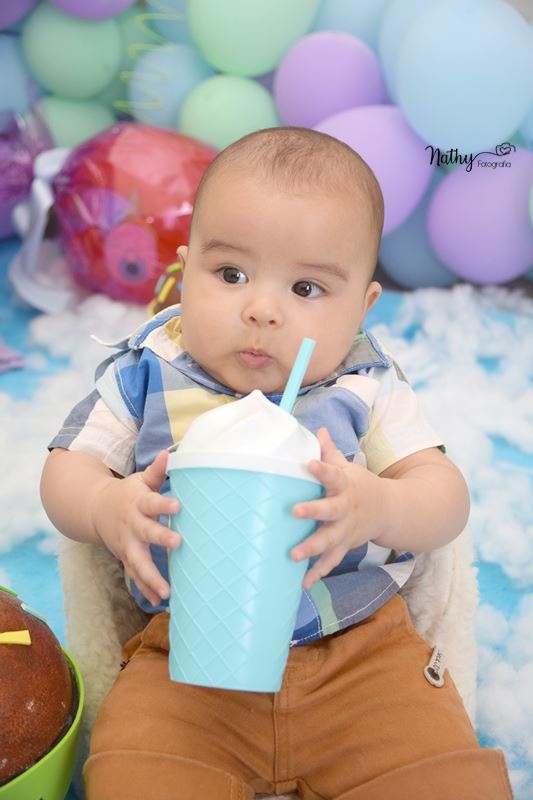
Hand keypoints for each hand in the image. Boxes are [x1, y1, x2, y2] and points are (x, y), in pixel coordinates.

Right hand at [92, 450, 181, 605]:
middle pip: (146, 533)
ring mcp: (127, 545)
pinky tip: (159, 601)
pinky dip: (145, 589)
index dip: (164, 504)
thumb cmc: (128, 494)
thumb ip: (157, 470)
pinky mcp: (126, 558)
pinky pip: (135, 576)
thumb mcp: (140, 480)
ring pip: (138, 563)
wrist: (96, 510)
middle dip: (161, 538)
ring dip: (151, 577)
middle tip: (178, 542)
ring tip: (166, 591)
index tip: (178, 505)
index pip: (152, 502)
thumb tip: (169, 453)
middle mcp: (132, 525)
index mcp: (137, 503)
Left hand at [291, 428, 384, 589]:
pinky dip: (318, 573)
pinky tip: (303, 583)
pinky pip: (331, 561)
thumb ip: (329, 452)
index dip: (321, 469)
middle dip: (313, 511)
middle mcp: (346, 508)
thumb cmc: (359, 486)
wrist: (390, 510)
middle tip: (294, 511)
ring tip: (293, 555)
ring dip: (312, 548)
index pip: (332, 474)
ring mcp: (347, 529)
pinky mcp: (345, 545)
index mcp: (345, 485)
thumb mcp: (348, 468)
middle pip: (330, 510)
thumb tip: (317, 429)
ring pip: (330, 540)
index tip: (308, 463)